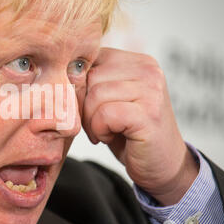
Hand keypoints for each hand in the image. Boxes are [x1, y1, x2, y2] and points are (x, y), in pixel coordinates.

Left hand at [82, 47, 198, 205]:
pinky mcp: (148, 114)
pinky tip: (111, 136)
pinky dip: (100, 130)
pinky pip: (105, 114)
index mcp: (138, 61)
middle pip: (91, 76)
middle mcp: (148, 70)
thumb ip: (93, 81)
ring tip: (106, 130)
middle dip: (84, 105)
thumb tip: (62, 71)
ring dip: (92, 120)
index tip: (90, 106)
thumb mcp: (110, 99)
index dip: (81, 85)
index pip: (92, 58)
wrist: (161, 164)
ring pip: (95, 95)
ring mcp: (151, 91)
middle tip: (97, 124)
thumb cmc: (130, 132)